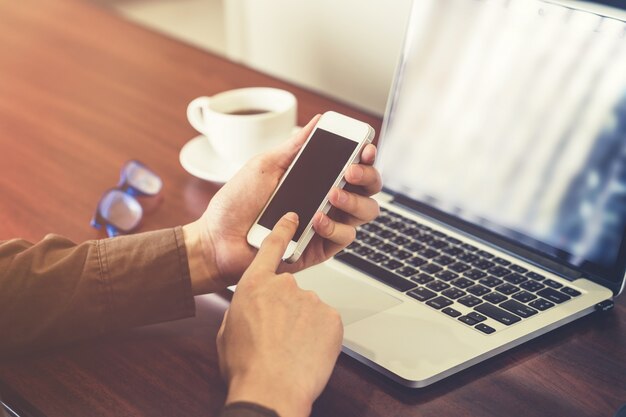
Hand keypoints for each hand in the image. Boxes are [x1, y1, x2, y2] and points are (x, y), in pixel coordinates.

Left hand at [183, 114, 381, 292]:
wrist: (218, 239)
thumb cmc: (237, 203)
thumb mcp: (265, 165)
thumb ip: (295, 146)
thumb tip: (317, 122)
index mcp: (316, 178)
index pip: (353, 164)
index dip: (365, 156)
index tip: (364, 147)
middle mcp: (326, 200)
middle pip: (368, 188)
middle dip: (367, 176)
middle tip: (350, 171)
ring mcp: (326, 224)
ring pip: (364, 213)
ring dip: (353, 201)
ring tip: (331, 195)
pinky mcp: (321, 248)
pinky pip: (344, 237)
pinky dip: (334, 227)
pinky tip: (315, 220)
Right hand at [216, 212, 342, 416]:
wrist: (271, 389)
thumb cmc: (245, 364)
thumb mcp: (228, 331)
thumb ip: (241, 308)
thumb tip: (249, 307)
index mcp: (255, 285)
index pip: (272, 247)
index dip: (283, 230)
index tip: (293, 217)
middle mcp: (285, 285)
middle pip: (290, 290)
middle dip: (287, 309)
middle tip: (278, 334)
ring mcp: (311, 299)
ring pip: (309, 308)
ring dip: (303, 324)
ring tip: (290, 348)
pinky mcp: (332, 317)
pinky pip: (326, 322)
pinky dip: (319, 335)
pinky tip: (306, 351)